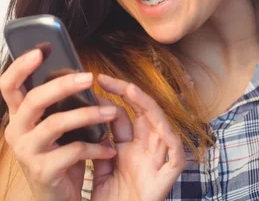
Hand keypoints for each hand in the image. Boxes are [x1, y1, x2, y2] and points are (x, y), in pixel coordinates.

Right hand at [0, 49, 117, 200]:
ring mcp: (27, 152)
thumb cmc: (57, 155)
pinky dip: (95, 147)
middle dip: (63, 85)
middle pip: (34, 99)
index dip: (21, 66)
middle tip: (88, 78)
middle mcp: (16, 131)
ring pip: (56, 123)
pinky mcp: (42, 171)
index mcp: (18, 116)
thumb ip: (57, 104)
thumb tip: (78, 73)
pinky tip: (109, 148)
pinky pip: (73, 151)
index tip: (41, 50)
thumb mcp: (53, 127)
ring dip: (88, 114)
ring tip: (112, 112)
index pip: (8, 85)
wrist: (54, 197)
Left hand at [91, 74, 186, 200]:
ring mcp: (156, 163)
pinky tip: (160, 127)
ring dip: (149, 107)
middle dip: (128, 93)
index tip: (94, 83)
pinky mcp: (166, 179)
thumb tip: (83, 116)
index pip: (124, 115)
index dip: (111, 98)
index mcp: (128, 148)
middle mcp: (144, 151)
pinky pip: (176, 156)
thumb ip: (96, 145)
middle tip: (105, 79)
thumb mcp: (97, 168)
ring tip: (131, 91)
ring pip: (162, 127)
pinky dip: (171, 140)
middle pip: (144, 114)